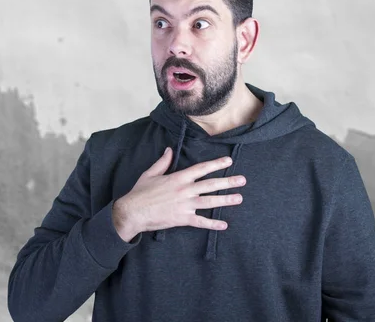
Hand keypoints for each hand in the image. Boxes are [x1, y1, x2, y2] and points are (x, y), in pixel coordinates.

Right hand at [113, 147, 245, 240]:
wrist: (132, 212)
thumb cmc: (140, 193)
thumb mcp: (150, 174)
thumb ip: (162, 162)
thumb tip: (169, 150)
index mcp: (178, 178)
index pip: (201, 169)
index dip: (216, 164)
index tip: (228, 161)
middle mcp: (184, 190)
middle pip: (210, 185)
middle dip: (228, 182)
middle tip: (242, 180)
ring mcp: (185, 205)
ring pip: (209, 202)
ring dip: (225, 200)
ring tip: (239, 198)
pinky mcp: (182, 219)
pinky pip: (201, 222)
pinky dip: (213, 224)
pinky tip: (224, 225)